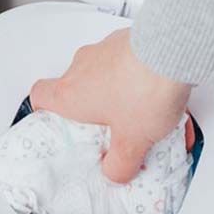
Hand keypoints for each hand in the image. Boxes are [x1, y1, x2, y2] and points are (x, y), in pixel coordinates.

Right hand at [30, 29, 191, 183]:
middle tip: (116, 130)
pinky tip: (170, 106)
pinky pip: (135, 67)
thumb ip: (120, 165)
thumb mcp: (131, 144)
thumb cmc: (142, 90)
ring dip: (127, 99)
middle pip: (79, 90)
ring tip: (153, 121)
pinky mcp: (132, 40)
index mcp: (70, 93)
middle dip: (98, 112)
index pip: (40, 96)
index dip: (46, 112)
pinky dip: (148, 85)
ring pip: (110, 78)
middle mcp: (83, 67)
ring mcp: (107, 50)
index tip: (60, 125)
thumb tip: (116, 172)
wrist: (173, 51)